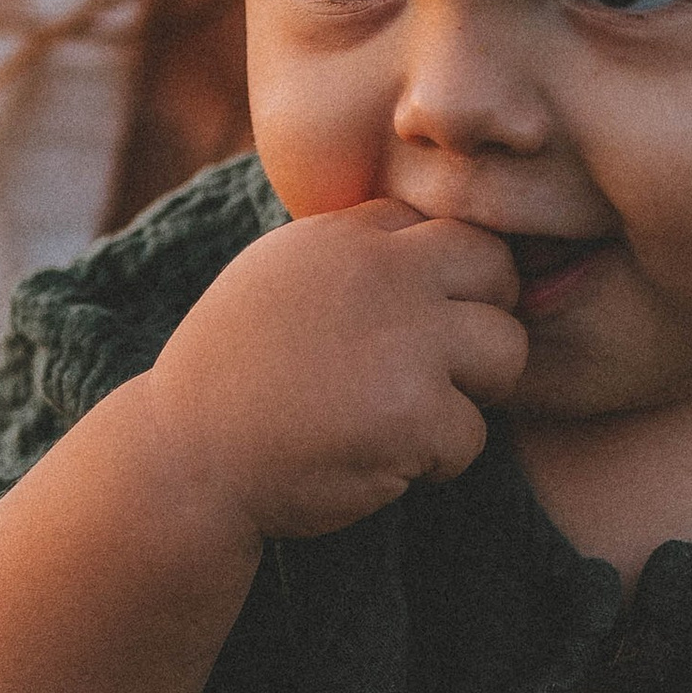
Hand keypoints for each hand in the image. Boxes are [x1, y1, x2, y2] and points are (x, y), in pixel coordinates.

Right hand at [142, 199, 528, 541]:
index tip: (408, 325)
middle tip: (434, 370)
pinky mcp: (413, 414)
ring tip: (409, 416)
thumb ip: (357, 252)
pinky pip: (474, 435)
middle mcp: (381, 273)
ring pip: (505, 353)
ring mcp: (404, 341)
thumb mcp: (282, 276)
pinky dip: (438, 462)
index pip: (448, 230)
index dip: (444, 283)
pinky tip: (381, 459)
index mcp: (347, 236)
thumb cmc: (236, 373)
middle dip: (481, 323)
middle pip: (497, 272)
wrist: (186, 456)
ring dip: (470, 394)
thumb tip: (442, 248)